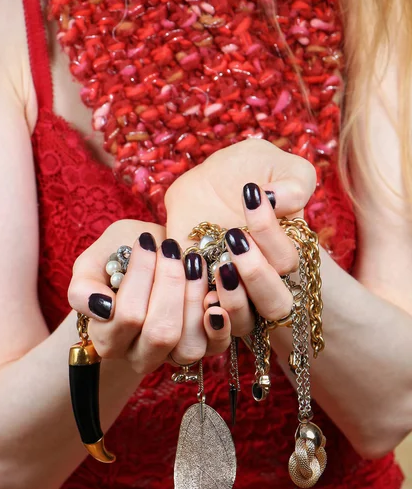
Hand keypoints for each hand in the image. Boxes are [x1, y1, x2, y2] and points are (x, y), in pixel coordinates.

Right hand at [68, 220, 230, 374]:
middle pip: (160, 334)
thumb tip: (102, 307)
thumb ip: (83, 286)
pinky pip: (214, 347)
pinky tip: (213, 294)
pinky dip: (219, 322)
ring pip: (188, 347)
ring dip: (195, 300)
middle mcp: (137, 355)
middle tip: (171, 248)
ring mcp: (171, 357)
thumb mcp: (94, 262)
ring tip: (194, 264)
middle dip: (170, 284)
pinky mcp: (201, 349)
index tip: (146, 242)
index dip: (140, 277)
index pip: (127, 316)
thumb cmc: (121, 260)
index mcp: (107, 337)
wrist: (152, 262)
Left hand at [165, 140, 315, 334]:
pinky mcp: (201, 297)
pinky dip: (201, 313)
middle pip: (276, 305)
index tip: (250, 195)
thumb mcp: (274, 162)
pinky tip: (193, 285)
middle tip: (234, 237)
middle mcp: (264, 279)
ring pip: (244, 322)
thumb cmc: (246, 173)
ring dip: (232, 299)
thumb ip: (295, 181)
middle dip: (257, 275)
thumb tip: (277, 201)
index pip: (289, 263)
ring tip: (215, 264)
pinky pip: (206, 326)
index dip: (271, 235)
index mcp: (287, 251)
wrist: (203, 185)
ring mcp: (233, 292)